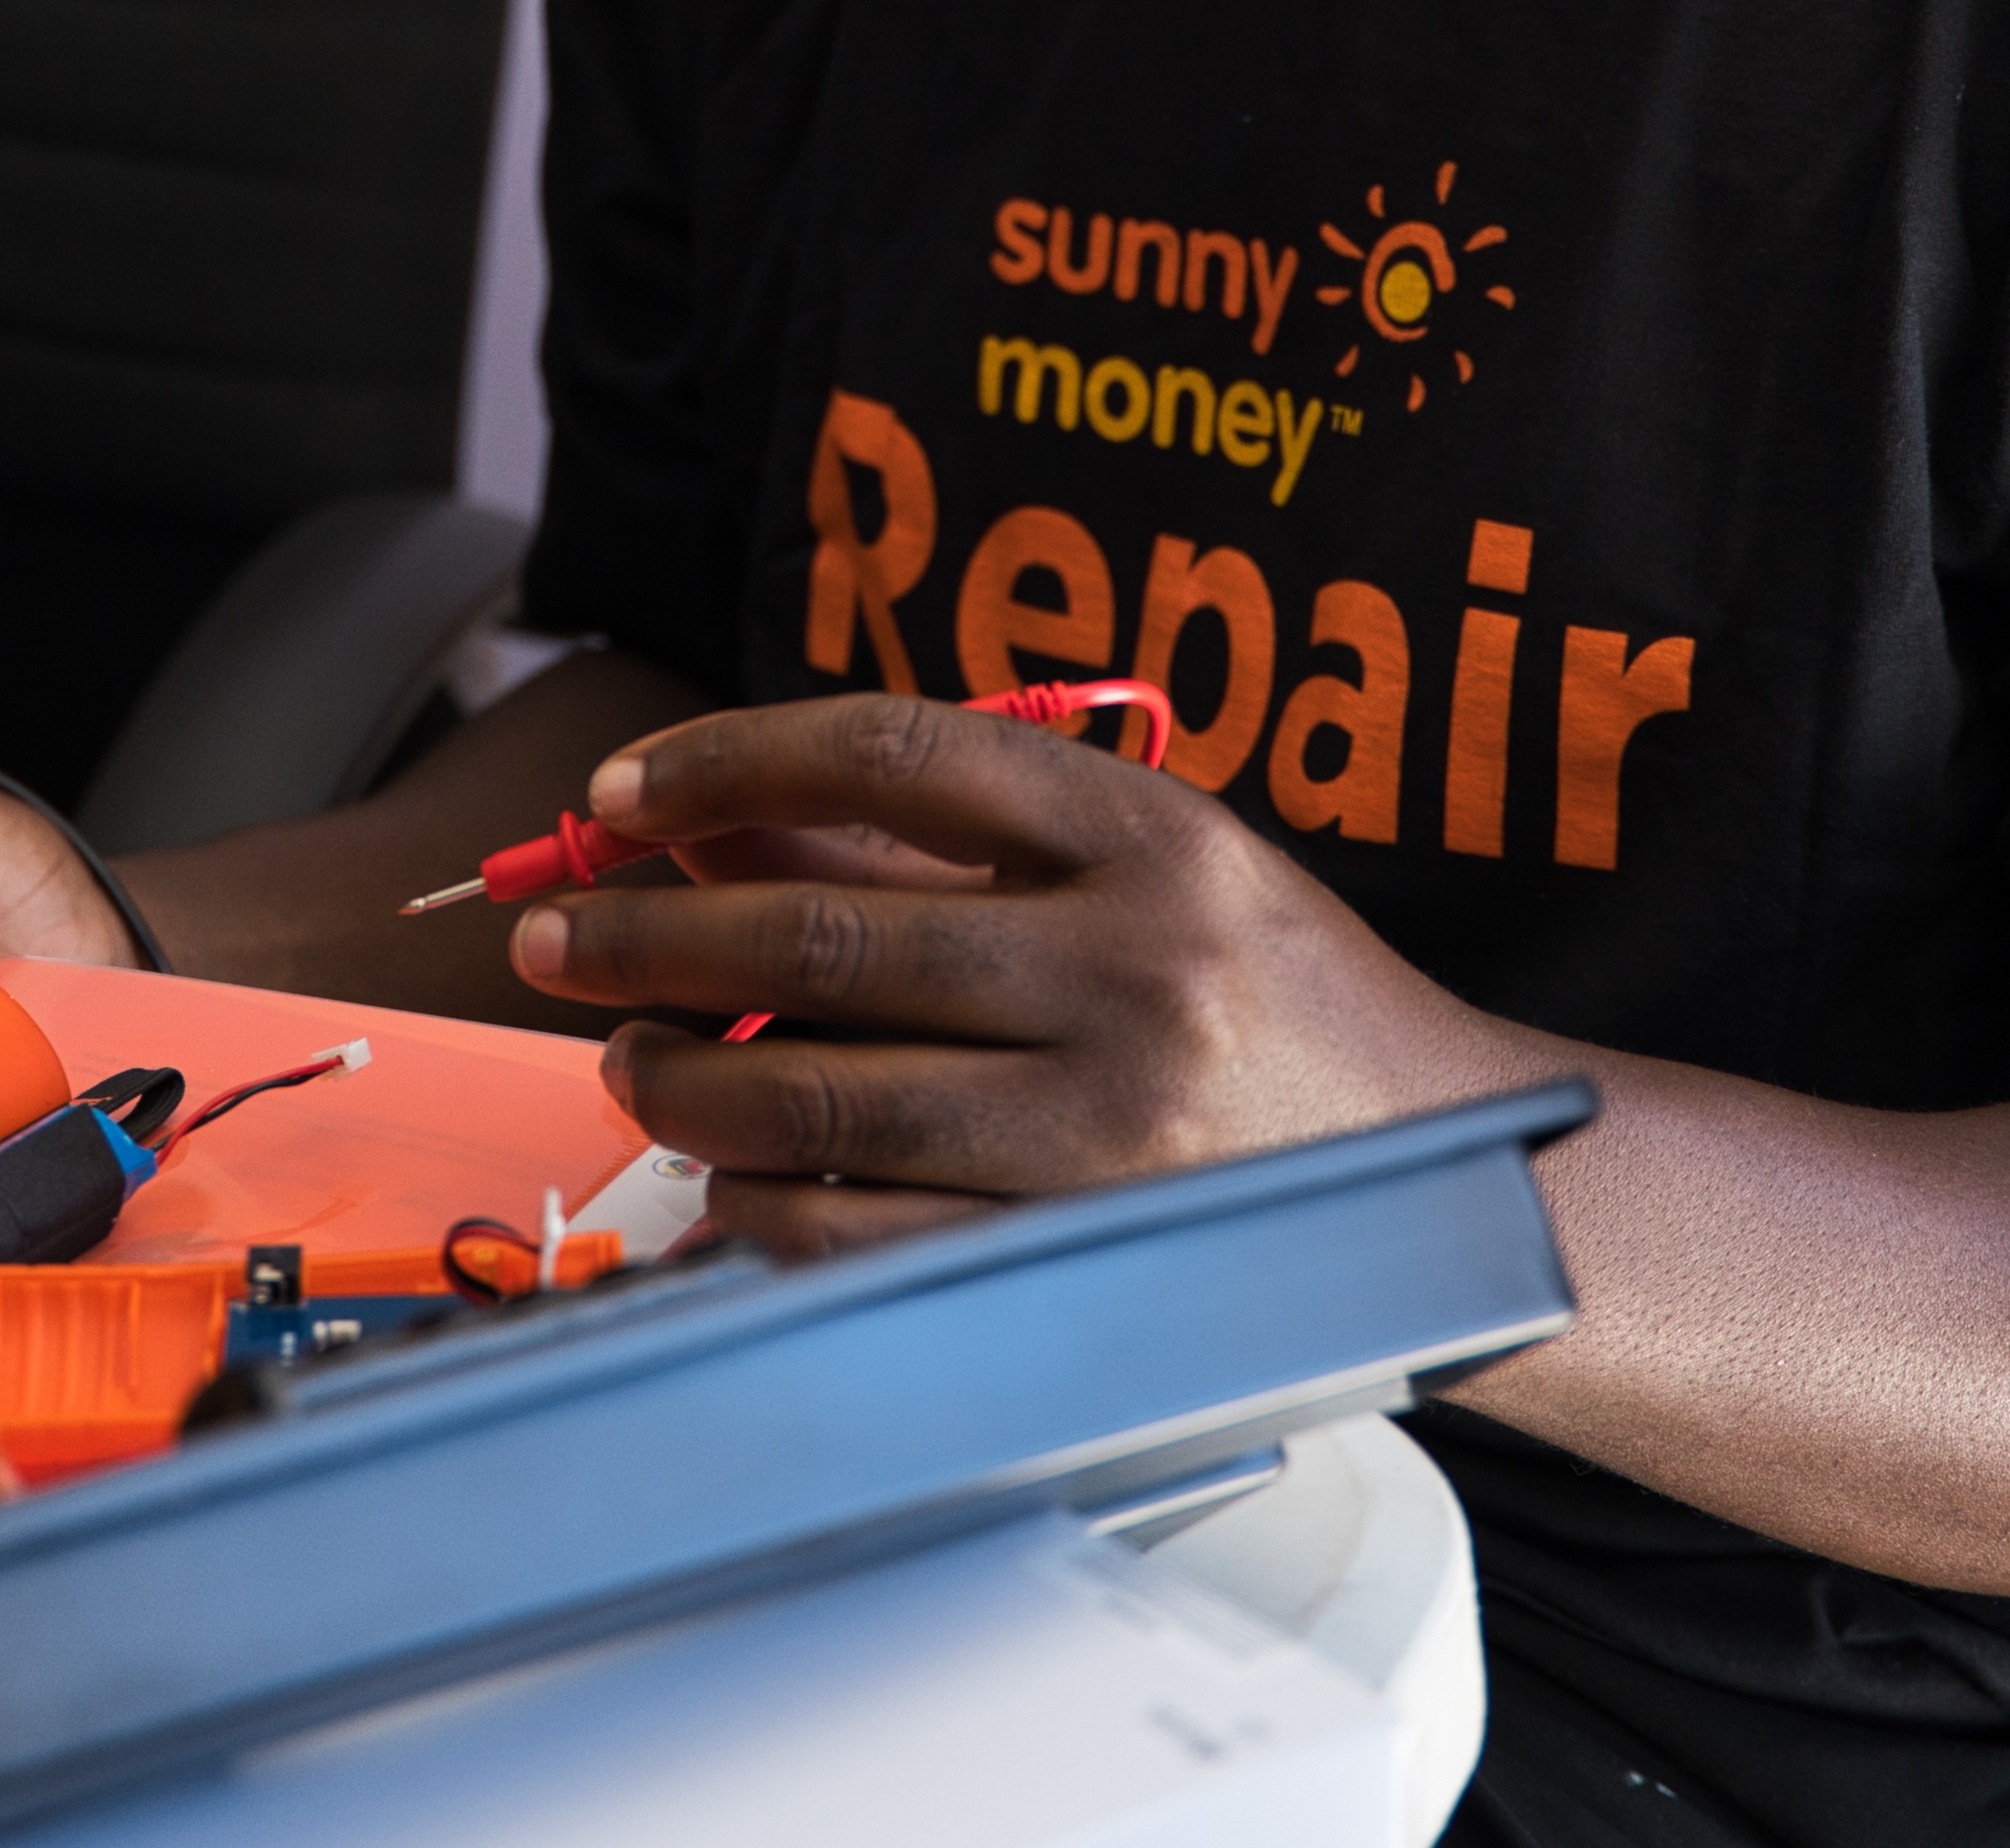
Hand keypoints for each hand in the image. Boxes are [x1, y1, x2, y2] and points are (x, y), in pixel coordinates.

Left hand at [510, 690, 1521, 1260]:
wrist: (1458, 1176)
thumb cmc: (1270, 1004)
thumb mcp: (1142, 871)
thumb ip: (938, 847)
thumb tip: (706, 820)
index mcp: (1146, 833)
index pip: (886, 752)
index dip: (725, 758)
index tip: (622, 794)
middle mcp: (1132, 968)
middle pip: (817, 939)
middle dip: (644, 935)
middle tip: (552, 935)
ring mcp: (1110, 1127)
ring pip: (816, 1102)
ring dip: (678, 1080)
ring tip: (625, 1057)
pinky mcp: (1085, 1258)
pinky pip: (862, 1241)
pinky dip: (758, 1214)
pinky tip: (721, 1187)